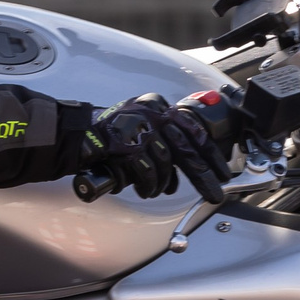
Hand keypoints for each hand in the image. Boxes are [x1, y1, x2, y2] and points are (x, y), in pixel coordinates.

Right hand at [75, 93, 229, 202]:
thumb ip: (165, 139)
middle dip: (203, 176)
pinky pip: (147, 173)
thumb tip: (188, 168)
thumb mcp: (142, 126)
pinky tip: (144, 190)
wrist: (78, 135)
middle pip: (187, 150)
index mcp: (158, 106)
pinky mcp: (127, 146)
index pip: (194, 130)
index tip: (222, 171)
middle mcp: (152, 113)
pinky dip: (148, 186)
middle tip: (215, 193)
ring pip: (166, 165)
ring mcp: (139, 129)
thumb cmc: (111, 135)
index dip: (211, 154)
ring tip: (154, 190)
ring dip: (162, 184)